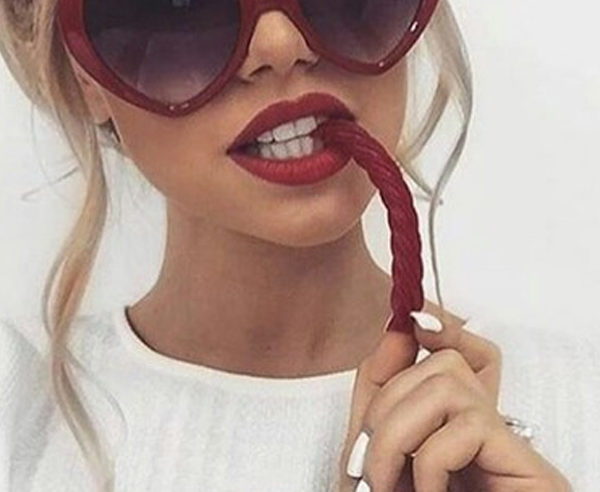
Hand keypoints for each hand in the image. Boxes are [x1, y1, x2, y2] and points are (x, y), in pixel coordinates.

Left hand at [337, 311, 571, 491]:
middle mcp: (485, 422)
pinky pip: (466, 426)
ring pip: (444, 386)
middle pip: (435, 367)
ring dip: (396, 435)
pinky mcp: (524, 461)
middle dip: (382, 411)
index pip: (449, 352)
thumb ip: (382, 398)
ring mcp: (506, 440)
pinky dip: (430, 463)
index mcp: (450, 420)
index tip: (409, 316)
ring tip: (389, 486)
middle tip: (366, 470)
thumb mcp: (383, 455)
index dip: (432, 328)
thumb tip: (395, 330)